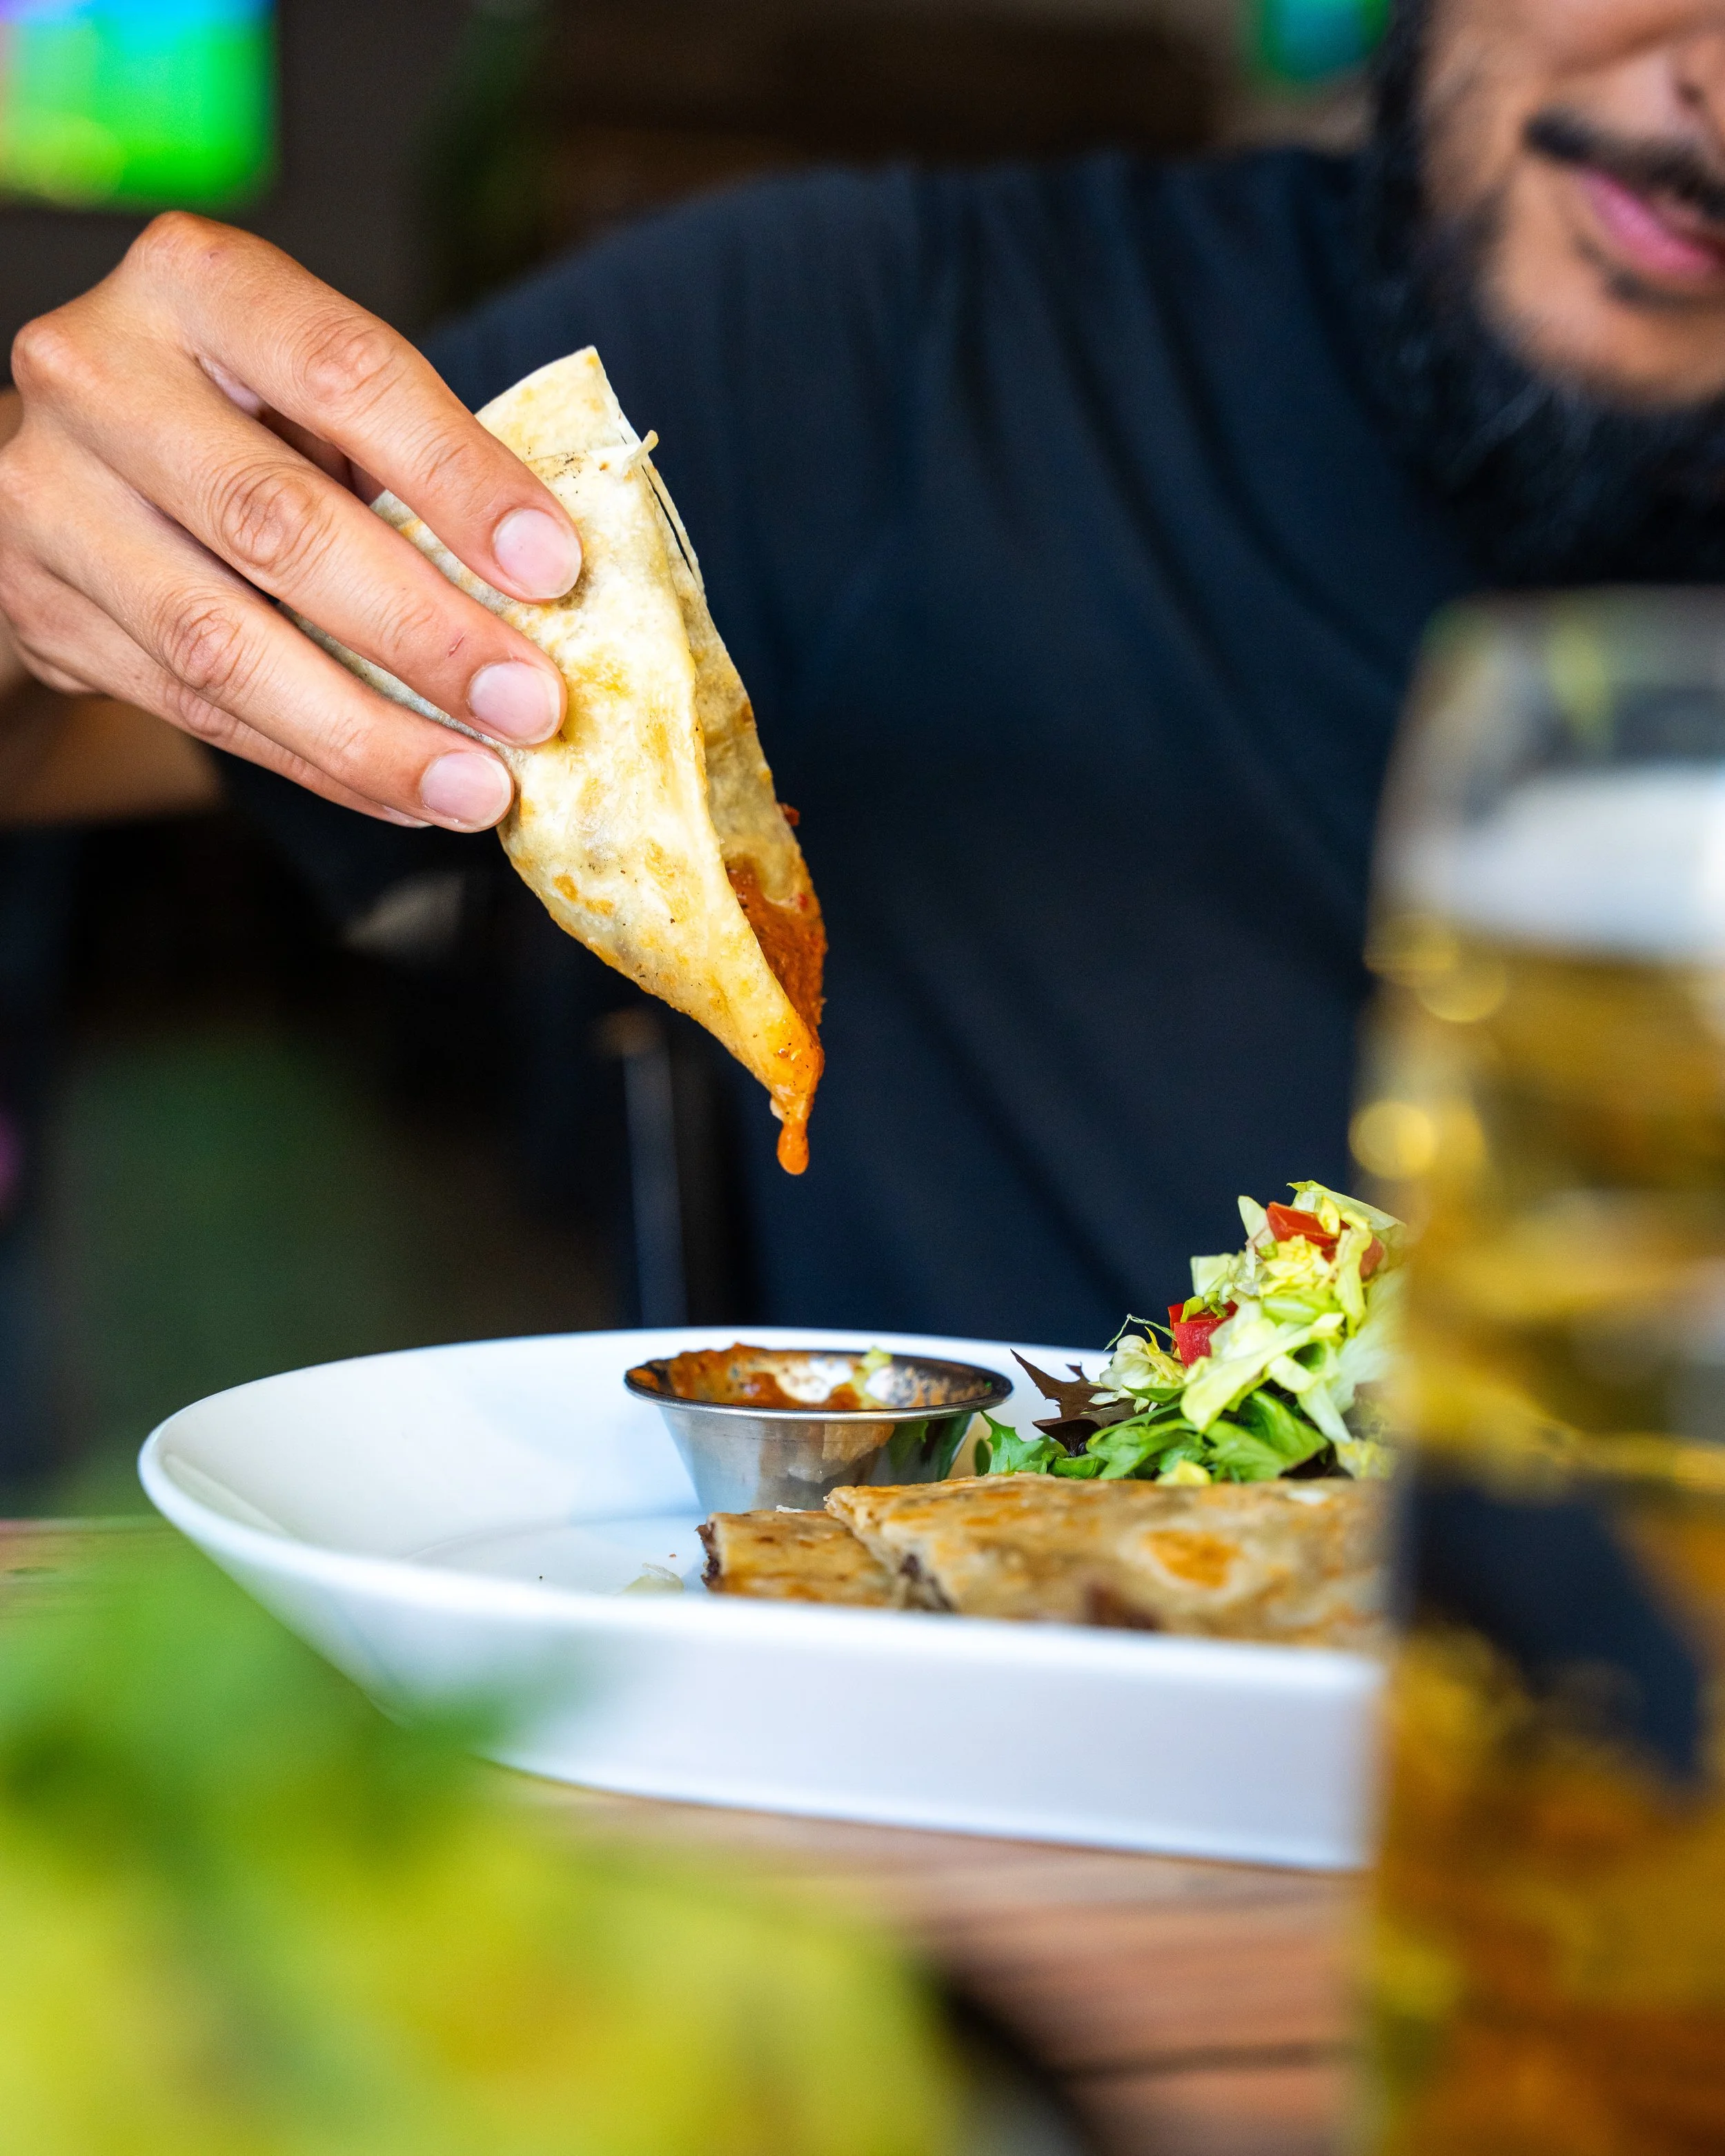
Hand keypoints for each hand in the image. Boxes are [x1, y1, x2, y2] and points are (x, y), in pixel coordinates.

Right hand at [0, 214, 582, 831]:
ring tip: (477, 789)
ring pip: (223, 643)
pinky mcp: (42, 609)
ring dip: (370, 733)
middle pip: (277, 522)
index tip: (556, 568)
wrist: (80, 460)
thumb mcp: (321, 395)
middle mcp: (99, 375)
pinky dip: (317, 763)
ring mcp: (52, 496)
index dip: (459, 477)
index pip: (346, 372)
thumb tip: (550, 590)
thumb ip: (412, 463)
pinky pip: (197, 711)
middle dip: (423, 632)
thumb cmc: (245, 417)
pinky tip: (404, 795)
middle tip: (531, 708)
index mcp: (196, 282)